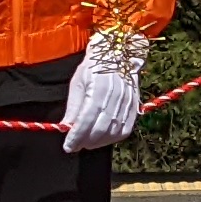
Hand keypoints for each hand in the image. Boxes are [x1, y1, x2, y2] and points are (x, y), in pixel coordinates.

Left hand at [62, 34, 145, 151]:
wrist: (118, 55)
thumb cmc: (94, 67)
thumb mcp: (78, 82)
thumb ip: (73, 106)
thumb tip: (66, 127)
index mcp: (99, 88)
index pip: (86, 119)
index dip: (76, 136)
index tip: (68, 146)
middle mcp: (115, 97)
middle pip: (100, 129)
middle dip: (85, 142)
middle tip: (75, 146)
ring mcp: (127, 103)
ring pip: (113, 132)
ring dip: (98, 142)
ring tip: (87, 143)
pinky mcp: (134, 107)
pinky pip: (125, 129)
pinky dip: (113, 138)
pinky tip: (103, 138)